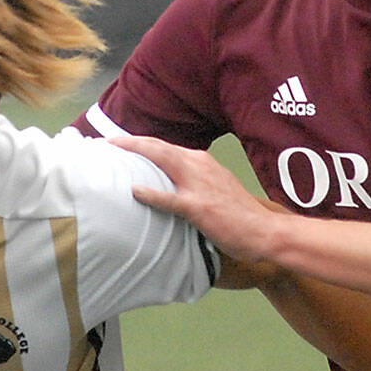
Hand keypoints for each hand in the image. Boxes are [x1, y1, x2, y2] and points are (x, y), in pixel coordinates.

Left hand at [113, 135, 274, 262]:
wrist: (264, 230)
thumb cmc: (239, 214)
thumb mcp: (217, 188)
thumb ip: (195, 182)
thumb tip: (171, 185)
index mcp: (203, 162)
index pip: (166, 147)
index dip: (143, 143)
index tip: (121, 142)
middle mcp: (199, 166)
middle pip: (159, 147)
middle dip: (132, 142)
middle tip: (106, 141)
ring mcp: (199, 185)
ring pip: (162, 161)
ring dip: (136, 152)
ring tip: (113, 151)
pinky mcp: (198, 207)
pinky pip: (169, 198)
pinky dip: (151, 192)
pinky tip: (134, 190)